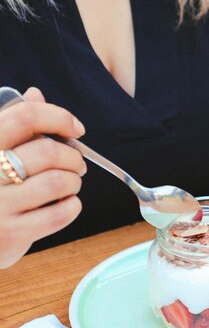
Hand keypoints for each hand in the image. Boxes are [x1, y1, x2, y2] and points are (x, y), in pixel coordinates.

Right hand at [0, 87, 86, 267]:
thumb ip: (14, 124)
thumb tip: (36, 94)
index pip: (25, 116)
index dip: (59, 117)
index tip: (76, 129)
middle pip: (47, 151)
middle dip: (73, 157)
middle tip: (77, 165)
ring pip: (57, 182)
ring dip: (73, 182)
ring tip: (70, 184)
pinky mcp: (12, 233)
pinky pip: (58, 214)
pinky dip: (72, 206)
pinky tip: (67, 204)